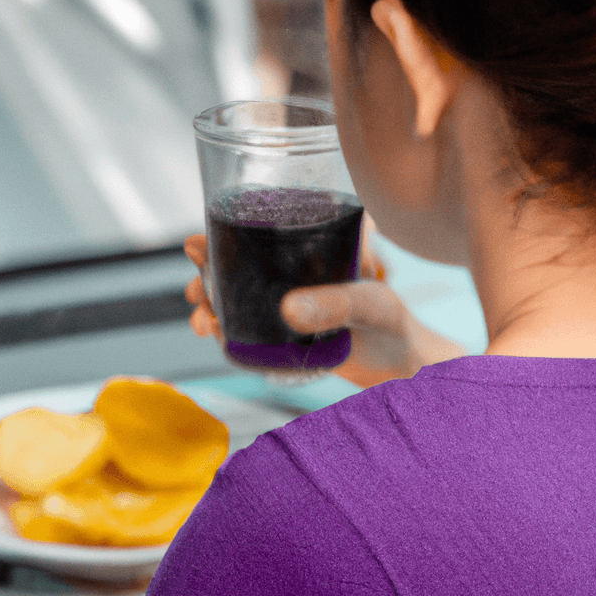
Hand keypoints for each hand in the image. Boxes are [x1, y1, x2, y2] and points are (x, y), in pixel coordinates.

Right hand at [183, 220, 465, 388]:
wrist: (401, 368)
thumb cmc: (394, 325)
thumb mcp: (370, 307)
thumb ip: (336, 306)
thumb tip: (288, 310)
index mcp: (313, 245)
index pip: (260, 228)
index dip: (221, 231)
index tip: (195, 245)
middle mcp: (294, 268)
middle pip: (236, 260)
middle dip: (205, 273)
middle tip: (194, 291)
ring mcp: (286, 299)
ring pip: (234, 293)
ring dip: (209, 302)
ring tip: (202, 320)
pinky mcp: (282, 330)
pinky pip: (243, 323)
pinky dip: (222, 327)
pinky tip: (212, 334)